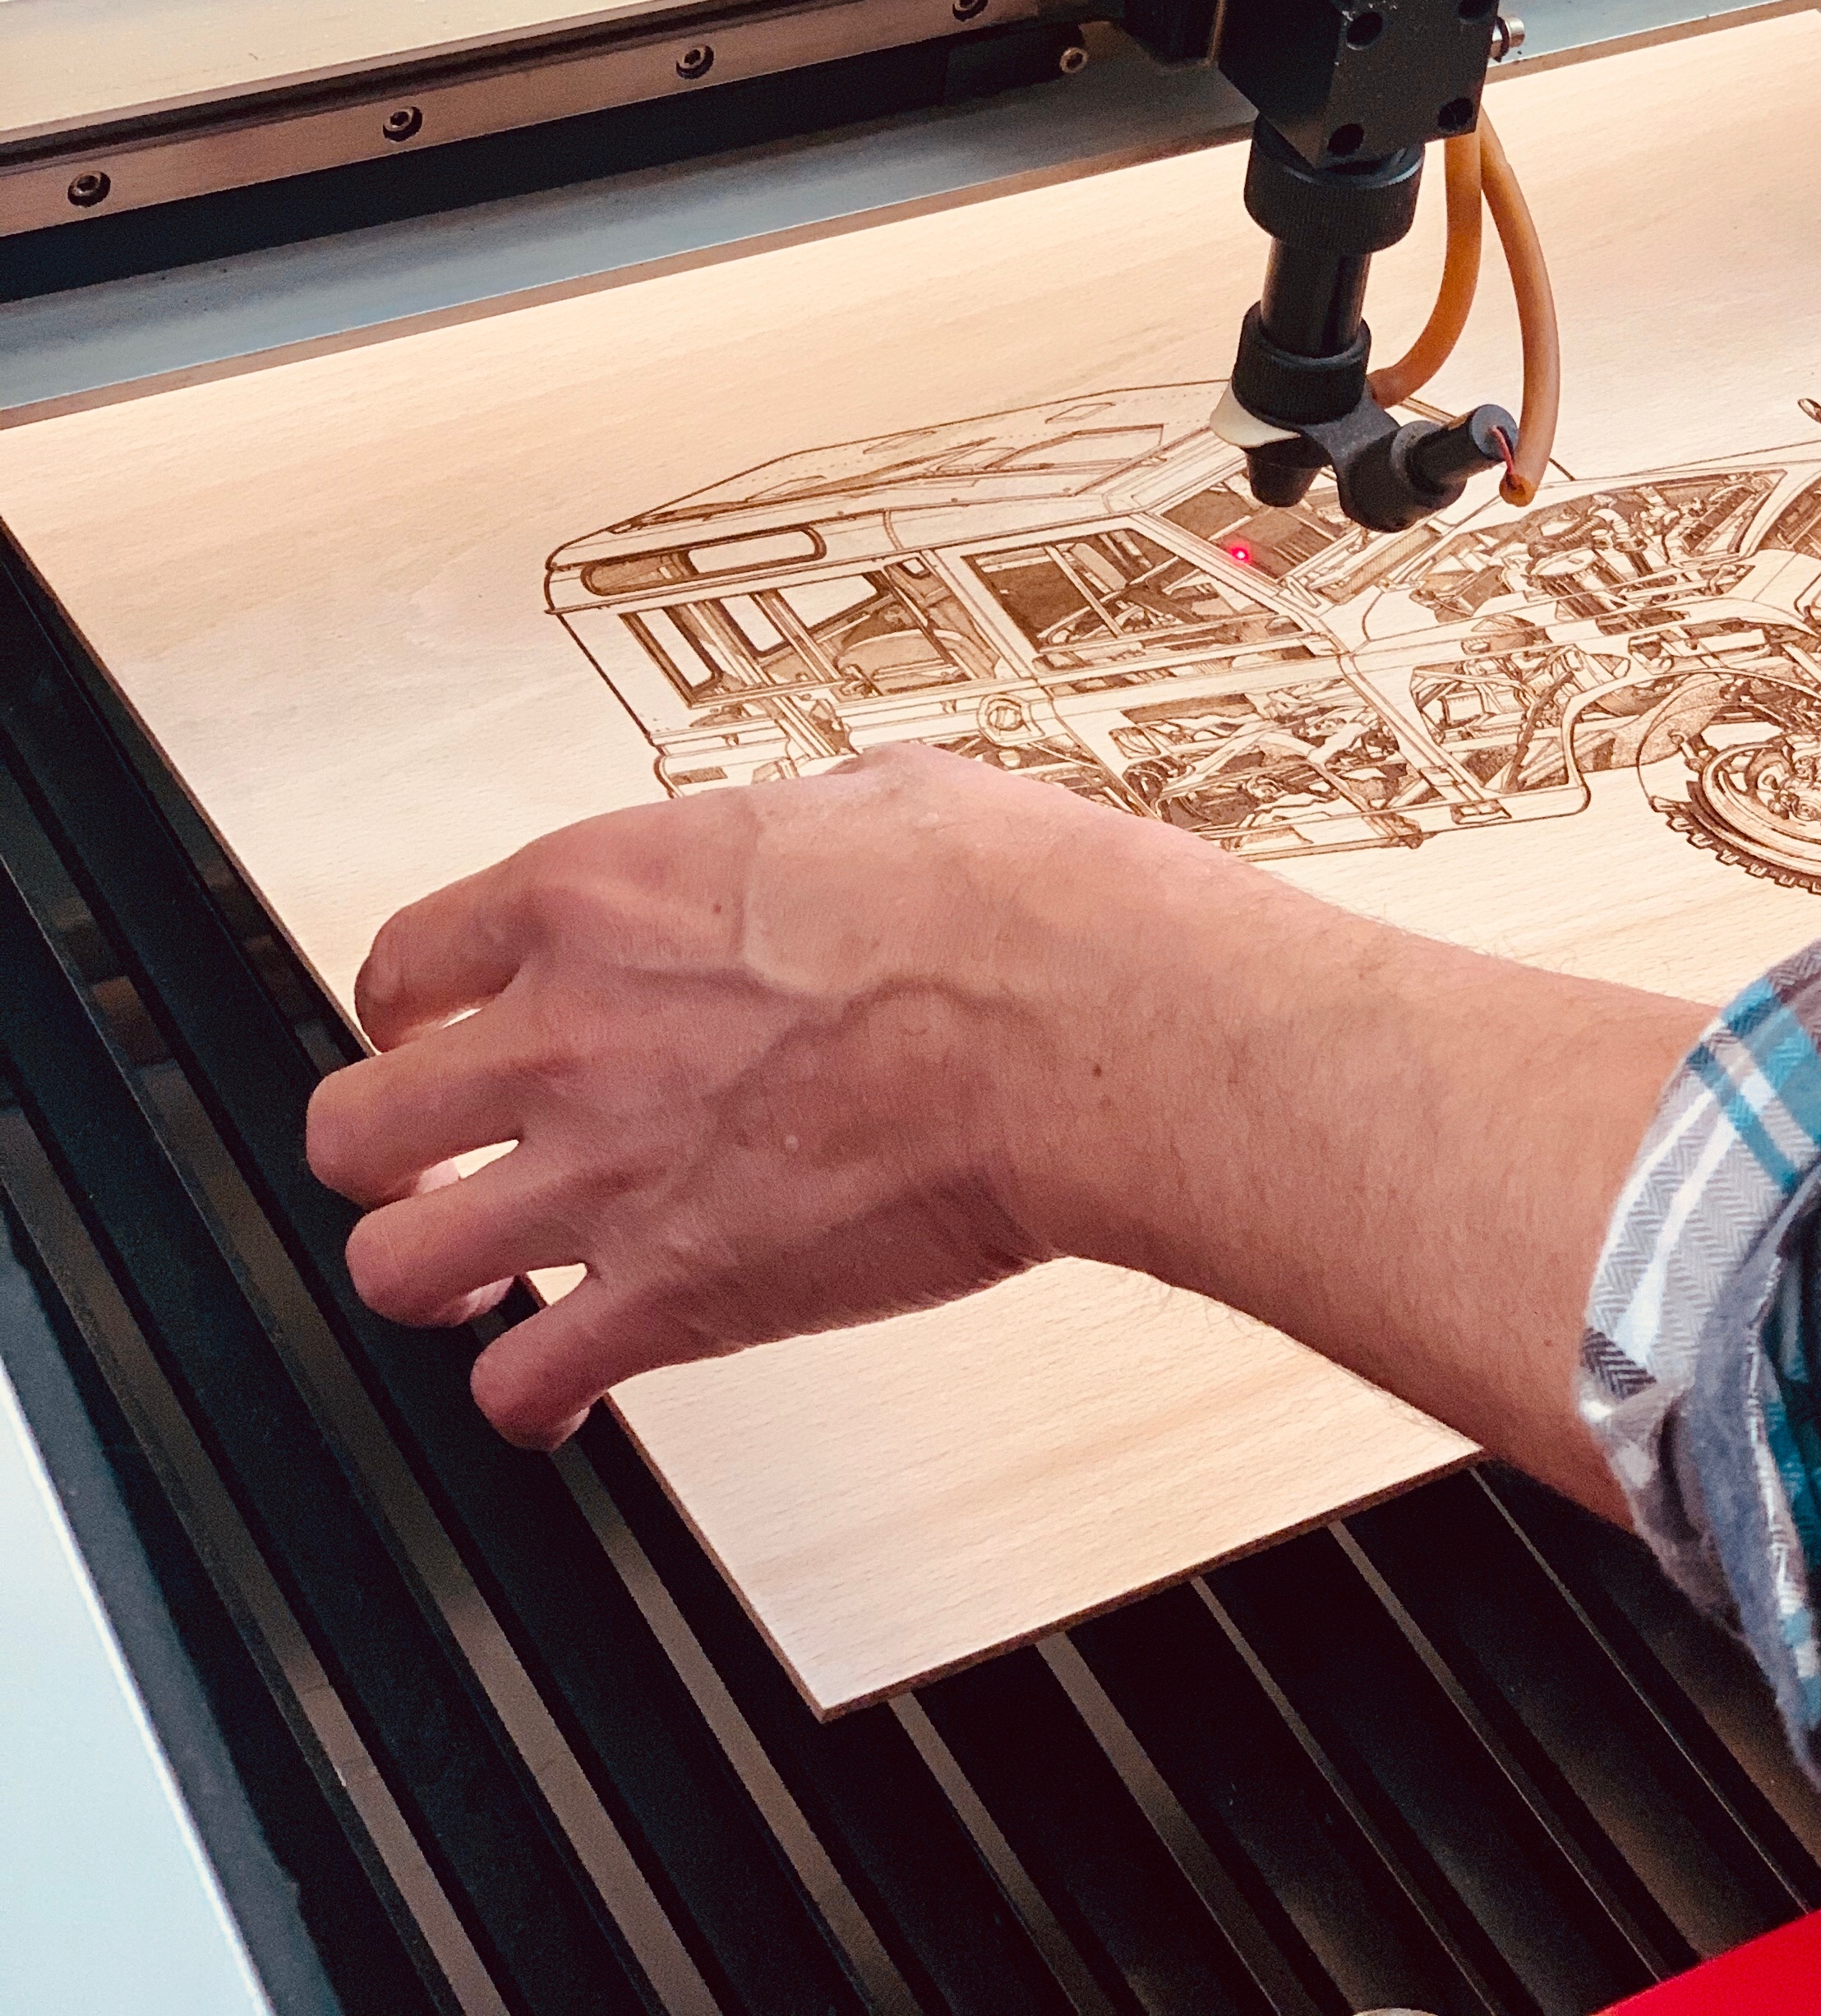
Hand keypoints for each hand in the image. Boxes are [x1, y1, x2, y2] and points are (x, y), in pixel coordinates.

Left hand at [305, 745, 1699, 1484]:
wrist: (1092, 1024)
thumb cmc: (1017, 905)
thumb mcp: (876, 796)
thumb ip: (783, 837)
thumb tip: (804, 841)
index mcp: (601, 889)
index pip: (403, 960)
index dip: (409, 1010)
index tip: (438, 1032)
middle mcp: (570, 1030)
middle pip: (356, 1123)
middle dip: (384, 1151)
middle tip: (431, 1163)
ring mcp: (610, 1171)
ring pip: (395, 1267)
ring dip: (431, 1275)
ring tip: (479, 1277)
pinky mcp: (679, 1295)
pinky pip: (521, 1385)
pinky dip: (529, 1397)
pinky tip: (564, 1382)